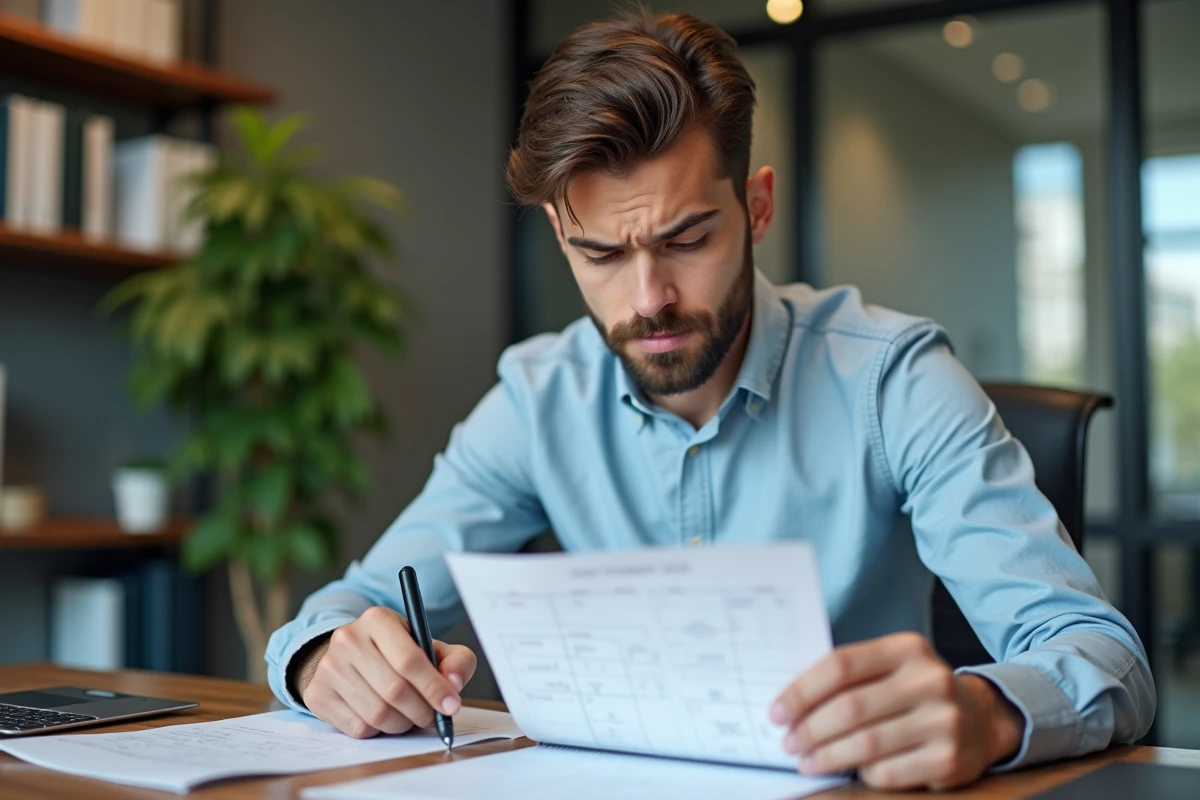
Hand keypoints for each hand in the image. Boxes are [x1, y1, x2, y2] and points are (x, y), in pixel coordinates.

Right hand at [295, 606, 477, 738]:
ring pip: (377, 714)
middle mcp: (348, 638)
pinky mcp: (317, 694)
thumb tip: (453, 684)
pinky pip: (358, 728)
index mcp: (378, 619)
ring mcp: (329, 667)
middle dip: (422, 711)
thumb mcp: (430, 646)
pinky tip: (383, 716)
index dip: (434, 687)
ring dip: (402, 724)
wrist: (350, 657)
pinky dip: (379, 731)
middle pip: (394, 690)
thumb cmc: (398, 654)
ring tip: (409, 716)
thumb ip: (456, 660)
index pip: (409, 659)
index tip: (451, 706)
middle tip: (433, 717)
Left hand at [770, 632, 1023, 790]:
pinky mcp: (950, 760)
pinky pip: (887, 773)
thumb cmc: (915, 691)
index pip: (840, 665)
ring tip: (806, 761)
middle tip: (788, 742)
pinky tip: (850, 770)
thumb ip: (849, 676)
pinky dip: (860, 774)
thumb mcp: (891, 666)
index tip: (777, 711)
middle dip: (809, 729)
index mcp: (907, 648)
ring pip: (865, 744)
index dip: (801, 691)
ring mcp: (944, 721)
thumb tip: (790, 702)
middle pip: (849, 708)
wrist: (981, 718)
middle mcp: (929, 680)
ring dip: (825, 756)